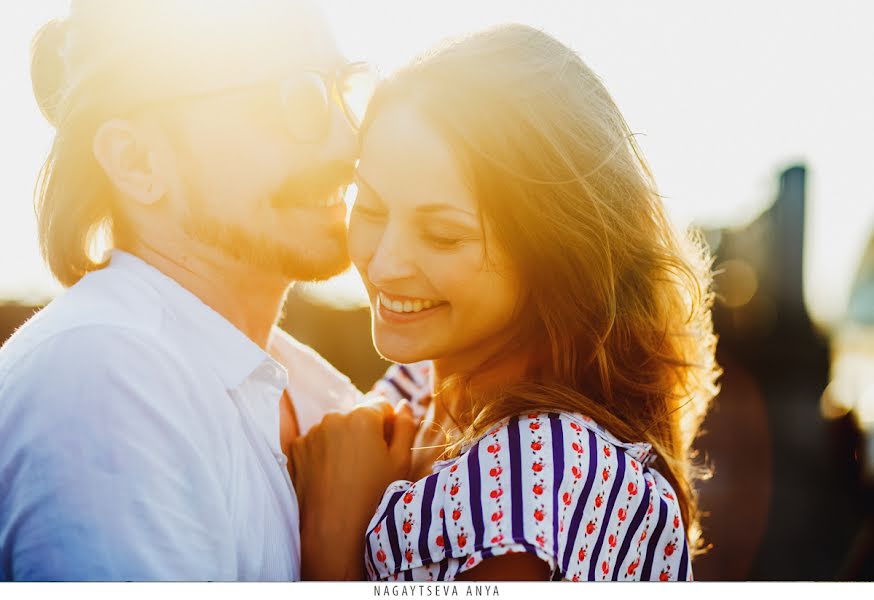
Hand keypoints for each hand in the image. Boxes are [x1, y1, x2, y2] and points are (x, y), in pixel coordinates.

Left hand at [292, 399, 415, 579]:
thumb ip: (406, 427)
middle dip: (364, 433)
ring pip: (335, 429)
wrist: (332, 532)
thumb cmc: (374, 497)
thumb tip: (403, 406)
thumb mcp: (401, 462)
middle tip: (368, 466)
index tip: (387, 449)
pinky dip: (323, 454)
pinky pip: (315, 443)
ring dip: (342, 442)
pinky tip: (330, 477)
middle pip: (356, 417)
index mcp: (362, 416)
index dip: (388, 426)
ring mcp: (311, 433)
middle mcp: (333, 417)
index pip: (381, 406)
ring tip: (348, 475)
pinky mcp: (295, 449)